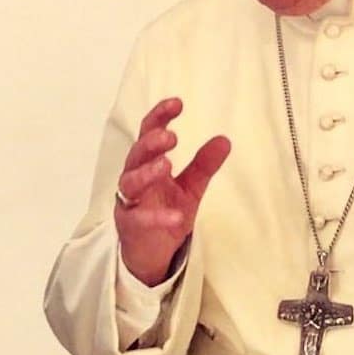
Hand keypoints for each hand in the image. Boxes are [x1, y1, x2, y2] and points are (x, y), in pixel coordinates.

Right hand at [115, 97, 230, 285]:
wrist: (151, 251)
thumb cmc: (165, 211)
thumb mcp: (190, 187)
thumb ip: (203, 165)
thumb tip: (225, 139)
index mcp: (147, 162)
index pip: (148, 132)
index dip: (160, 116)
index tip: (178, 103)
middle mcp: (133, 177)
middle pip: (136, 154)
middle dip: (151, 143)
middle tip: (171, 138)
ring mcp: (128, 201)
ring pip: (130, 182)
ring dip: (147, 172)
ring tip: (167, 165)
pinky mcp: (129, 225)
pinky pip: (140, 219)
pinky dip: (156, 217)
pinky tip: (174, 216)